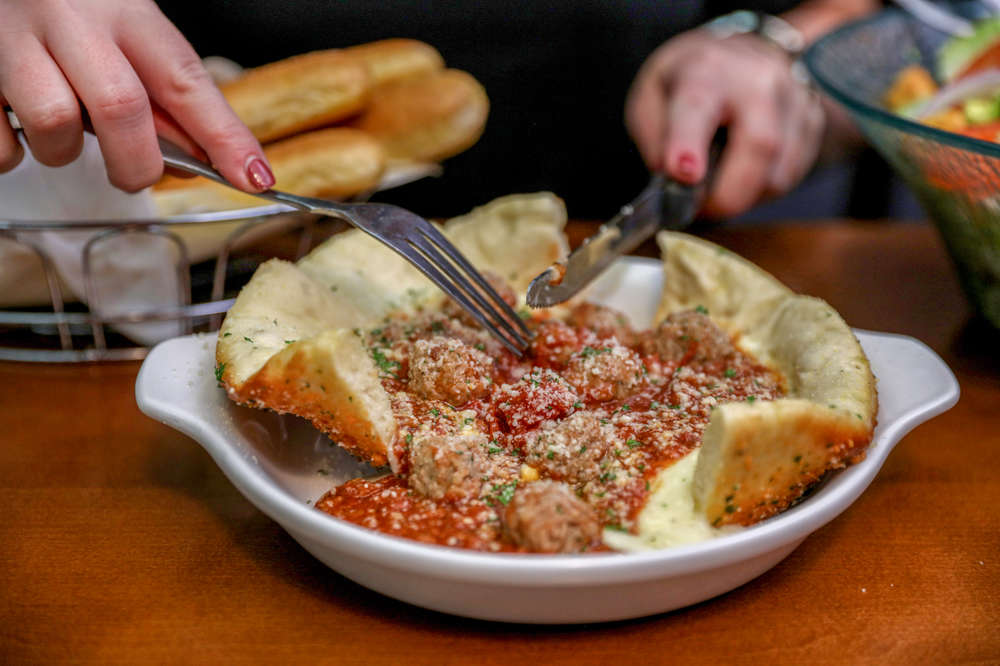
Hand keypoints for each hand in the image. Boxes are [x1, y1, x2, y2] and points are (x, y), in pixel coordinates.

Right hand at [0, 0, 272, 192]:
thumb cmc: (66, 13)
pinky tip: (15, 125)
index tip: (256, 178)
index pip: (187, 80)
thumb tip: (200, 160)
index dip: (225, 137)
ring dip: (64, 151)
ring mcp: (11, 36)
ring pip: (54, 123)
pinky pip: (0, 142)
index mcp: (124, 9)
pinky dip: (12, 152)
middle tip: (134, 172)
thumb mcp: (123, 32)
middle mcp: (70, 15)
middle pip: (121, 107)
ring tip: (57, 128)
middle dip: (136, 162)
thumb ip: (158, 91)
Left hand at [626, 29, 824, 217]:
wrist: (740, 54)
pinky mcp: (813, 122)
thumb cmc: (689, 82)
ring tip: (722, 183)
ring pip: (778, 173)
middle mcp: (757, 79)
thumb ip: (655, 140)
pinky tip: (745, 172)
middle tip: (703, 210)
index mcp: (705, 70)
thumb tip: (674, 181)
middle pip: (759, 145)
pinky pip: (791, 175)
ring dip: (745, 196)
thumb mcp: (651, 98)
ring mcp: (793, 98)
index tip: (683, 173)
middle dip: (728, 195)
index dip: (689, 144)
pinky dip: (763, 189)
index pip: (698, 107)